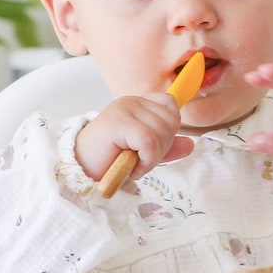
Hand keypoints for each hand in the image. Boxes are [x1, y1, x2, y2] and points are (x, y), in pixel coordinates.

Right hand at [75, 94, 194, 183]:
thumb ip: (166, 147)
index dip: (169, 131)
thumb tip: (191, 144)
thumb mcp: (144, 153)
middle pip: (170, 121)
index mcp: (139, 103)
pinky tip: (132, 167)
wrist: (81, 171)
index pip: (171, 106)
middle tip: (140, 159)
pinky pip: (149, 141)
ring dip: (152, 157)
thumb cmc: (109, 160)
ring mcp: (123, 109)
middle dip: (161, 147)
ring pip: (161, 132)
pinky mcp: (117, 123)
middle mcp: (131, 101)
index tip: (152, 148)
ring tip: (133, 163)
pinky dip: (146, 160)